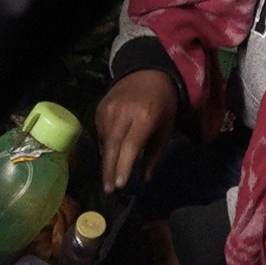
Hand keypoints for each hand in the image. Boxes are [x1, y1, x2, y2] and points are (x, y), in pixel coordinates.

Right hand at [94, 67, 181, 191]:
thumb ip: (154, 154)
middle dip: (109, 171)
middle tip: (108, 191)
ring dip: (107, 161)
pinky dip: (106, 146)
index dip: (123, 167)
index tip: (119, 186)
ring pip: (105, 142)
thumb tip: (144, 179)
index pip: (130, 146)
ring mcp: (108, 109)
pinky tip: (110, 156)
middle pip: (113, 147)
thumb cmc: (162, 104)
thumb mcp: (166, 129)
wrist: (147, 73)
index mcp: (144, 117)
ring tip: (109, 179)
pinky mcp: (99, 108)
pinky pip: (101, 133)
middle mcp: (123, 113)